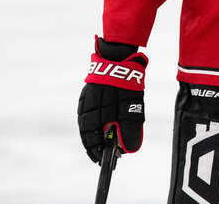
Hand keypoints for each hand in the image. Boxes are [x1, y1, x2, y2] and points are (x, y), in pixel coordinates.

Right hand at [78, 36, 146, 161]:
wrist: (118, 56)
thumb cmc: (128, 81)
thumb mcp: (133, 105)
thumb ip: (130, 126)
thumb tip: (129, 149)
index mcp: (96, 112)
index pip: (92, 139)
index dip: (97, 152)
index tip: (103, 161)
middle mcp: (87, 107)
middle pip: (87, 133)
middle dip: (94, 147)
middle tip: (100, 158)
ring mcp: (85, 100)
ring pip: (85, 124)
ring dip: (91, 137)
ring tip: (98, 147)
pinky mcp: (87, 94)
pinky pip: (86, 113)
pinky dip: (90, 124)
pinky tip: (96, 129)